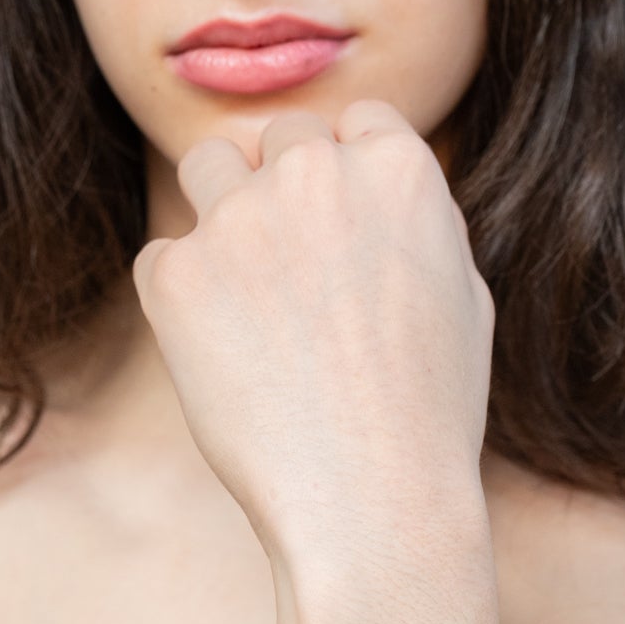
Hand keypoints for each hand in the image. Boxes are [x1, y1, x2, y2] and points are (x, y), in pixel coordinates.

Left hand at [131, 99, 494, 578]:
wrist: (368, 501)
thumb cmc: (427, 415)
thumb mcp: (463, 294)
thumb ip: (413, 219)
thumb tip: (375, 186)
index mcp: (397, 167)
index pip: (353, 121)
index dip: (346, 174)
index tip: (343, 234)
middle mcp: (314, 173)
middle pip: (276, 137)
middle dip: (280, 188)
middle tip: (293, 278)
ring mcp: (237, 219)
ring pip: (205, 168)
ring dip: (221, 215)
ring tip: (251, 304)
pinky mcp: (173, 275)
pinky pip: (162, 258)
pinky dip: (182, 297)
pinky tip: (224, 357)